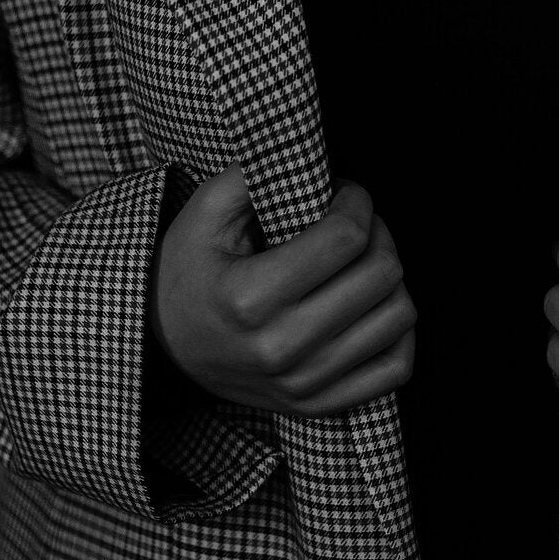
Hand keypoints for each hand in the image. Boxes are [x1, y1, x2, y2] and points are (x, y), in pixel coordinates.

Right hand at [150, 166, 415, 416]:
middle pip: (381, 275)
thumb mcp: (203, 214)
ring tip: (362, 263)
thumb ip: (251, 175)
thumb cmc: (186, 272)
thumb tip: (305, 154)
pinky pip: (395, 370)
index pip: (346, 238)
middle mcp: (280, 347)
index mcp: (249, 297)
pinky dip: (397, 333)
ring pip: (398, 318)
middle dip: (379, 233)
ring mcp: (302, 383)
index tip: (343, 192)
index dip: (357, 202)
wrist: (160, 346)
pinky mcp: (317, 405)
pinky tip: (371, 308)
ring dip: (390, 279)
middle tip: (355, 223)